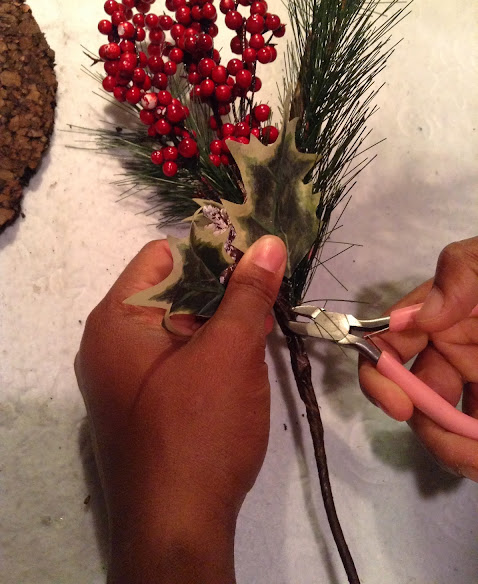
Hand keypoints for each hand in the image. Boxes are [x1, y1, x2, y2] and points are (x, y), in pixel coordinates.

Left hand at [75, 235, 286, 583]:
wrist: (178, 530)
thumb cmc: (199, 431)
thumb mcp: (230, 352)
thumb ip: (248, 293)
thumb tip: (269, 242)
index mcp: (116, 319)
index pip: (160, 256)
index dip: (209, 253)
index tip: (254, 264)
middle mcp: (110, 343)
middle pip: (169, 291)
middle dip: (220, 291)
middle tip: (266, 299)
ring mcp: (124, 377)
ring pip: (178, 327)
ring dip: (219, 324)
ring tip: (260, 329)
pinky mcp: (143, 404)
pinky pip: (176, 359)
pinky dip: (209, 353)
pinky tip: (242, 363)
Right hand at [359, 237, 477, 480]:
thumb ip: (464, 271)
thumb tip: (424, 316)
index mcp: (446, 314)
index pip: (390, 343)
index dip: (380, 374)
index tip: (398, 405)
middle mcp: (456, 351)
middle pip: (413, 396)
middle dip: (428, 427)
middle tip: (466, 452)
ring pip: (447, 428)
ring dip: (458, 450)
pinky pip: (476, 440)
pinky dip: (477, 455)